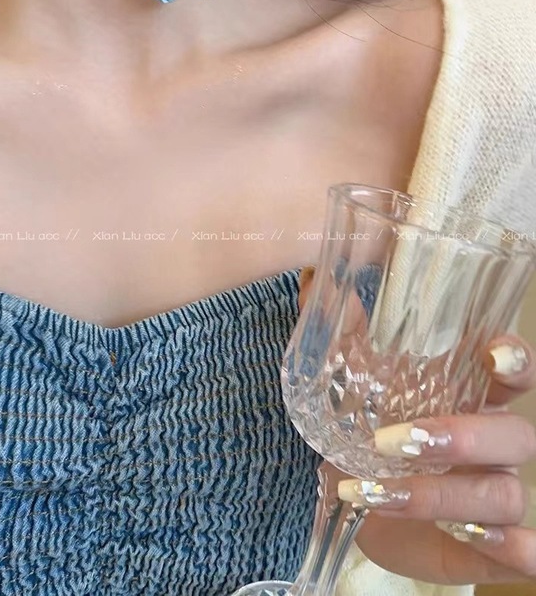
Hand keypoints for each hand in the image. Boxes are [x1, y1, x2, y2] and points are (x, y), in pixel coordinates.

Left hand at [298, 266, 535, 585]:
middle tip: (396, 440)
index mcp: (470, 397)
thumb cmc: (367, 435)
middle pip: (513, 434)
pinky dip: (508, 550)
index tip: (493, 352)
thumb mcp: (352, 389)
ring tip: (377, 491)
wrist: (359, 502)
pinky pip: (523, 550)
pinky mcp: (485, 544)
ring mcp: (491, 493)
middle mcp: (491, 444)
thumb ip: (344, 339)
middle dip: (462, 437)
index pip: (513, 370)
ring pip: (501, 493)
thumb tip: (319, 284)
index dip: (514, 359)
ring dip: (442, 495)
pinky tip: (472, 540)